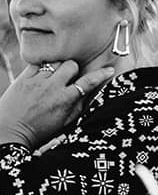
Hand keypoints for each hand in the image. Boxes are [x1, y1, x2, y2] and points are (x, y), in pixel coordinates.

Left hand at [0, 60, 117, 148]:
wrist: (10, 132)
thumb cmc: (40, 130)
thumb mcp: (65, 123)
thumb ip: (79, 106)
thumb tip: (90, 93)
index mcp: (65, 100)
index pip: (89, 82)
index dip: (102, 74)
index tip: (109, 70)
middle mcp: (52, 88)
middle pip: (71, 65)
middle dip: (73, 70)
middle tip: (68, 78)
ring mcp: (37, 81)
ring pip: (55, 62)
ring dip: (57, 67)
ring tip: (53, 77)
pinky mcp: (23, 78)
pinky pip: (37, 63)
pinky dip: (41, 67)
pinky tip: (40, 76)